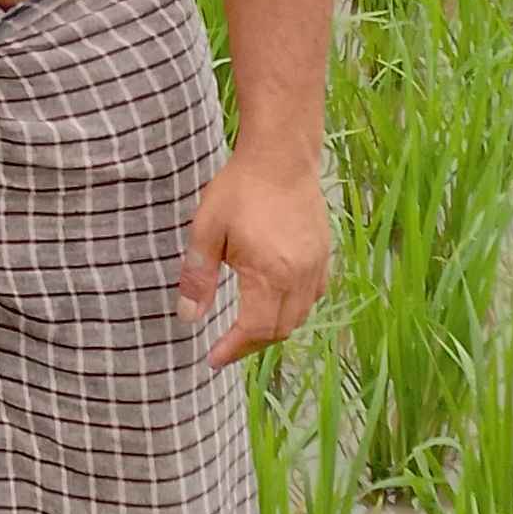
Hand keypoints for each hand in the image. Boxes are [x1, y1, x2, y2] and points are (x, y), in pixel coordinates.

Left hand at [177, 149, 327, 368]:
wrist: (281, 156)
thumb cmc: (240, 189)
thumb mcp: (207, 231)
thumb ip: (198, 278)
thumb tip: (188, 317)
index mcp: (271, 274)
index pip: (255, 330)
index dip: (233, 349)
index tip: (213, 358)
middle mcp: (300, 276)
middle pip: (281, 330)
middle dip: (252, 344)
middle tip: (226, 346)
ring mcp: (316, 265)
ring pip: (300, 315)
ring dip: (274, 328)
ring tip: (248, 328)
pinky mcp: (324, 254)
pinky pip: (313, 295)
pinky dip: (293, 308)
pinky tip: (274, 301)